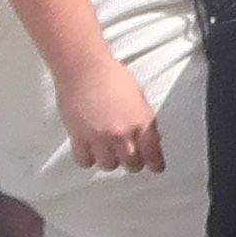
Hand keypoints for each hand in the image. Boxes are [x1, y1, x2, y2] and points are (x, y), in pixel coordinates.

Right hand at [59, 53, 165, 173]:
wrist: (85, 68)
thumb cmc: (112, 76)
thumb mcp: (139, 97)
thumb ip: (145, 120)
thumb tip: (151, 137)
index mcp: (141, 120)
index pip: (152, 152)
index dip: (155, 163)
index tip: (156, 168)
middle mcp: (122, 132)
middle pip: (131, 164)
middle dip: (133, 162)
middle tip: (130, 157)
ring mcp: (100, 136)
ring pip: (109, 165)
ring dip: (110, 161)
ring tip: (108, 151)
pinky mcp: (79, 137)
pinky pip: (85, 161)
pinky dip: (89, 159)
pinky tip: (91, 151)